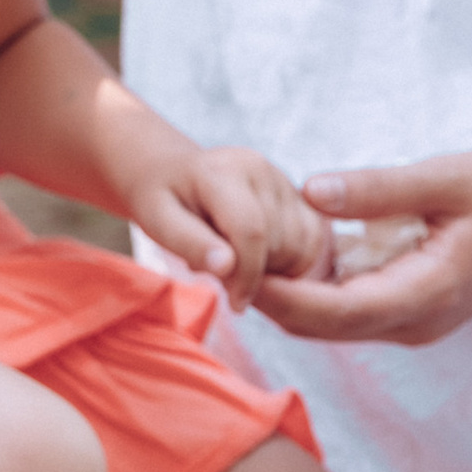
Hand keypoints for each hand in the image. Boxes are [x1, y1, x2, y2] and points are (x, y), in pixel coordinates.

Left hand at [113, 138, 336, 303]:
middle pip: (281, 243)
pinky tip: (261, 259)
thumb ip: (191, 244)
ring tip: (238, 262)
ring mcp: (281, 178)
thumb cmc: (160, 200)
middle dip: (259, 273)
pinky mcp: (297, 194)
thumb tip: (225, 266)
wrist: (174, 173)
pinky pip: (313, 243)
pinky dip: (292, 262)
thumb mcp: (158, 222)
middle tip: (225, 276)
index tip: (236, 304)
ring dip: (277, 269)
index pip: (251, 231)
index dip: (247, 276)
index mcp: (222, 171)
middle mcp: (259, 167)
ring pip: (304, 246)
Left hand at [249, 146, 471, 346]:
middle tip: (217, 258)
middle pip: (322, 327)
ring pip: (333, 323)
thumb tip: (310, 190)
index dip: (276, 295)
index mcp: (425, 295)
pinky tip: (285, 253)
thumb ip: (378, 189)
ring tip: (239, 253)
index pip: (331, 313)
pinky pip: (351, 309)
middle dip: (270, 299)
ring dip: (289, 297)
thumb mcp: (446, 178)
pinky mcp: (412, 307)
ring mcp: (414, 320)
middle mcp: (415, 321)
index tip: (229, 266)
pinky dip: (315, 290)